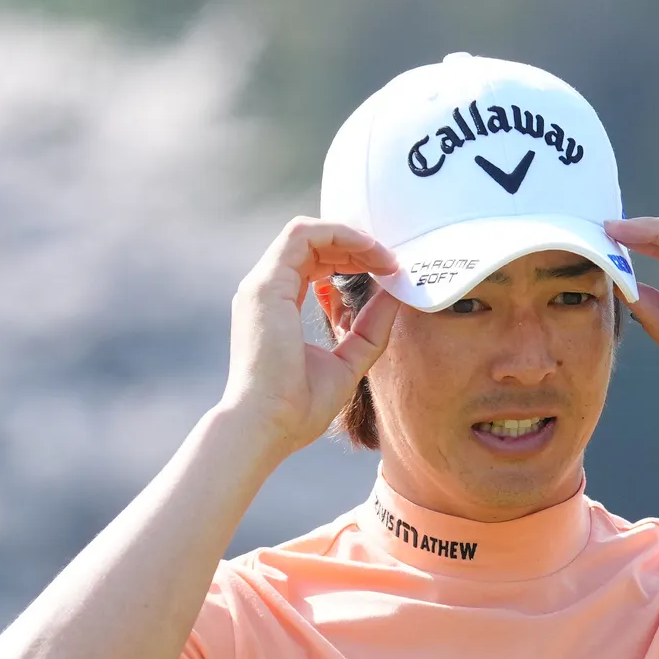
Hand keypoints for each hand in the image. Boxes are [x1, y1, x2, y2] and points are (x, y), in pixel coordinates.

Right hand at [219, 217, 400, 457]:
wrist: (268, 426)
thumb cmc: (300, 406)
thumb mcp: (350, 360)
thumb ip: (370, 328)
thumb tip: (395, 295)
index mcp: (278, 305)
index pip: (313, 262)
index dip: (352, 258)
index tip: (387, 272)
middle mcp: (267, 290)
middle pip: (312, 244)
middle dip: (356, 245)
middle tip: (393, 262)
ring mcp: (263, 285)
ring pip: (307, 232)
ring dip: (351, 237)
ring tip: (385, 257)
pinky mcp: (267, 285)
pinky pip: (303, 235)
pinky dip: (339, 235)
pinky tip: (369, 252)